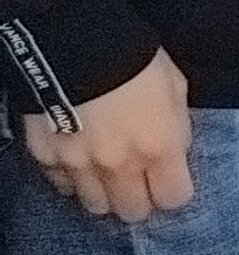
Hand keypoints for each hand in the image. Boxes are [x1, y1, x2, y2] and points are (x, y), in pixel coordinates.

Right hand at [22, 51, 190, 221]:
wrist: (78, 43)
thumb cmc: (136, 57)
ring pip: (95, 205)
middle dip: (140, 200)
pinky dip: (72, 178)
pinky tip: (80, 159)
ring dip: (105, 193)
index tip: (172, 182)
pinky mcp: (46, 158)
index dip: (175, 191)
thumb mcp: (176, 87)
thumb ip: (176, 127)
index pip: (174, 198)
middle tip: (140, 182)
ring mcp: (79, 165)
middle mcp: (119, 165)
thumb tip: (174, 150)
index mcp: (158, 147)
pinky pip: (62, 185)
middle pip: (133, 212)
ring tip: (109, 173)